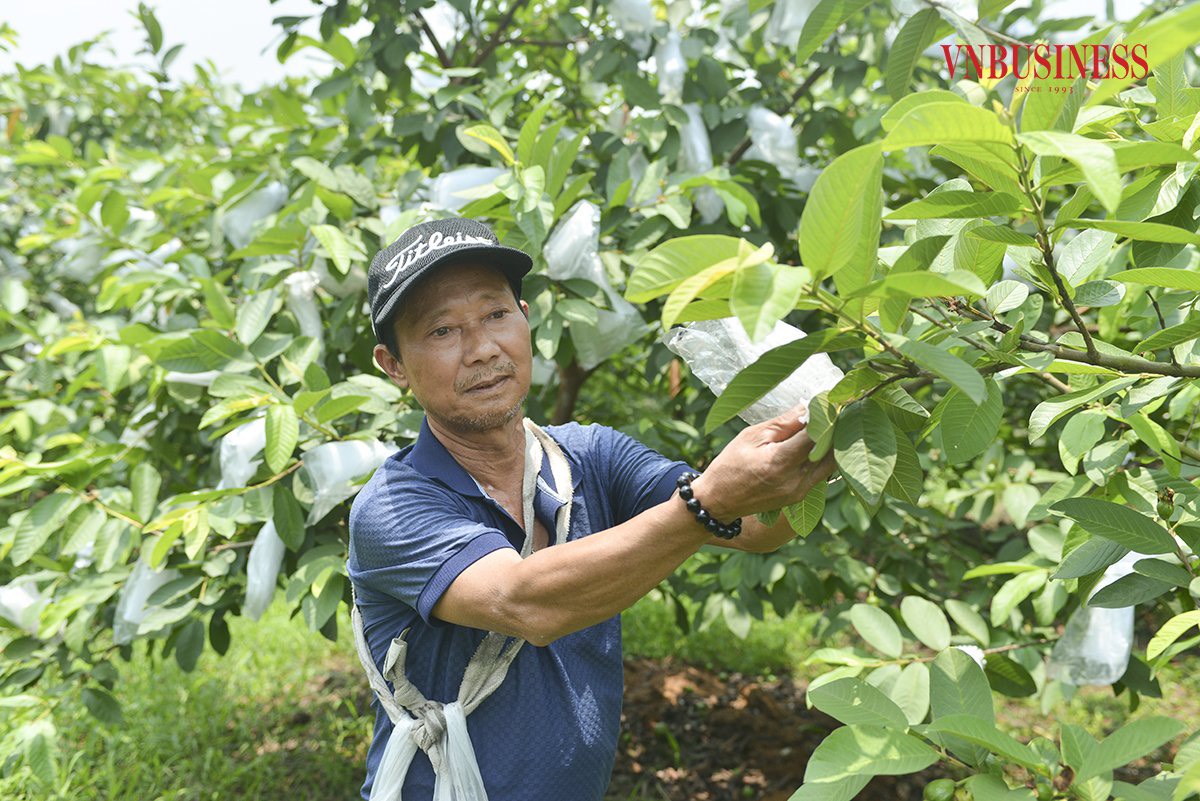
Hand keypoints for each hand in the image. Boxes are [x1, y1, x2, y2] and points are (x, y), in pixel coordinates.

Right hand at [691, 403, 836, 519]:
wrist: (719, 500)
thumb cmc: (730, 464)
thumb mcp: (751, 436)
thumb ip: (783, 423)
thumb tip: (808, 406)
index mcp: (779, 462)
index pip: (814, 435)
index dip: (824, 417)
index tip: (828, 402)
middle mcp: (794, 480)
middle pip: (829, 450)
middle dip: (832, 429)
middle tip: (832, 411)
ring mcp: (799, 491)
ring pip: (829, 463)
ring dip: (831, 444)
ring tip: (826, 425)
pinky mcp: (800, 496)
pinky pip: (821, 473)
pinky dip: (822, 457)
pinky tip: (815, 444)